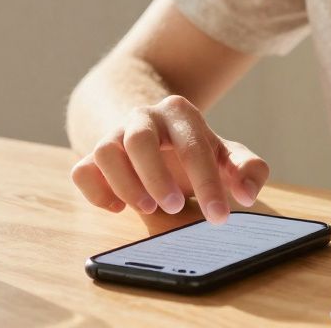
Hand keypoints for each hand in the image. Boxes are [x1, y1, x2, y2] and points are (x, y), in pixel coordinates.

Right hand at [69, 95, 268, 224]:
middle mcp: (142, 117)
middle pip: (139, 140)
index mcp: (179, 113)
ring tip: (147, 208)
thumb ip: (247, 169)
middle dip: (156, 177)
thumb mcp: (226, 154)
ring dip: (125, 184)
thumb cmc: (193, 148)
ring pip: (104, 151)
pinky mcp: (92, 156)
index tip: (219, 217)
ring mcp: (114, 134)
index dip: (207, 183)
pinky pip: (82, 170)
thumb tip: (249, 194)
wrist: (152, 131)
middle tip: (175, 208)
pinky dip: (96, 192)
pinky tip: (117, 207)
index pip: (193, 146)